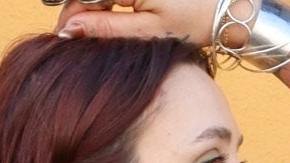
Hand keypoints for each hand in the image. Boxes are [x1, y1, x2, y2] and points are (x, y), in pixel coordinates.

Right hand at [52, 1, 250, 53]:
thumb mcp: (148, 31)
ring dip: (92, 3)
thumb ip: (108, 28)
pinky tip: (105, 11)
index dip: (71, 10)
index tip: (63, 32)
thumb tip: (71, 28)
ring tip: (88, 24)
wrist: (226, 7)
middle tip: (73, 31)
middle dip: (79, 6)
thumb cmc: (192, 21)